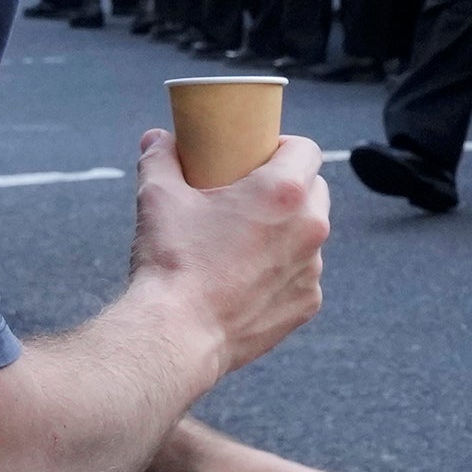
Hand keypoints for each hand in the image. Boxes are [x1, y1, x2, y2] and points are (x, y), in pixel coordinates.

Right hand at [129, 129, 330, 381]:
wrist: (177, 334)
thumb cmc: (171, 261)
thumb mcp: (158, 197)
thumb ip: (160, 158)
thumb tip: (156, 137)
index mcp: (285, 192)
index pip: (305, 149)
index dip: (283, 147)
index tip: (258, 156)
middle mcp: (311, 227)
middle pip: (314, 190)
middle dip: (289, 187)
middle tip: (249, 195)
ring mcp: (313, 269)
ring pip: (309, 235)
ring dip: (287, 231)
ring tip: (247, 239)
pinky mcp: (307, 303)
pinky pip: (301, 275)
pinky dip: (282, 272)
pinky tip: (248, 277)